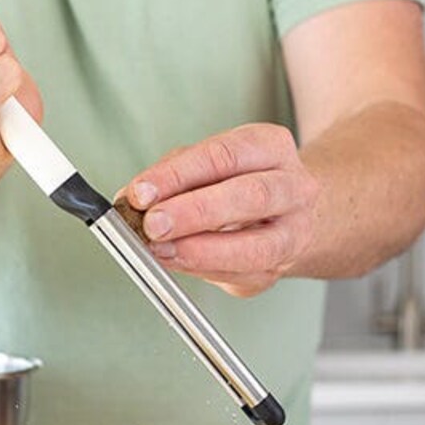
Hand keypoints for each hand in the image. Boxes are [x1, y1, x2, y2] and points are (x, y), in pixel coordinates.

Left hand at [117, 125, 319, 297]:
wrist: (292, 213)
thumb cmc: (242, 182)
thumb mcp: (209, 163)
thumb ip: (172, 176)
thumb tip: (131, 200)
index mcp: (271, 148)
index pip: (223, 156)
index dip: (178, 175)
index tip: (141, 193)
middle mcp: (293, 188)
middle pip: (249, 196)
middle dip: (194, 213)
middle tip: (154, 224)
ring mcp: (292, 233)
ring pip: (255, 248)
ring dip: (201, 252)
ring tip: (161, 251)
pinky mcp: (278, 270)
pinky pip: (240, 276)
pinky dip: (203, 271)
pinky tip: (177, 262)